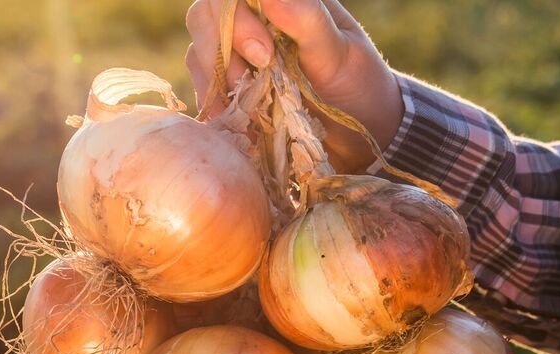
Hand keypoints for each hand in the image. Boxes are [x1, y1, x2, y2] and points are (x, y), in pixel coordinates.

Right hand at [185, 0, 403, 172]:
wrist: (360, 133)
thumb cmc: (358, 86)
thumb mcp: (341, 54)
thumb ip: (307, 21)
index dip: (236, 16)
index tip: (263, 55)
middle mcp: (254, 17)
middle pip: (206, 14)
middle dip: (224, 48)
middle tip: (255, 80)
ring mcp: (237, 50)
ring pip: (199, 49)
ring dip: (216, 78)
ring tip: (248, 106)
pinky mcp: (228, 83)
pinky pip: (202, 82)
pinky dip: (213, 100)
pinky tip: (232, 118)